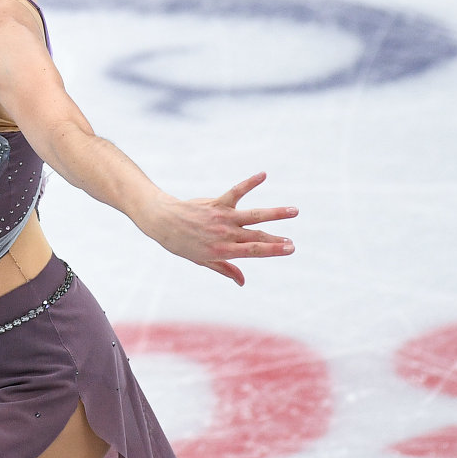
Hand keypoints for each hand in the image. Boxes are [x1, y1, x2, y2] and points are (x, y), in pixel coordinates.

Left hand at [139, 172, 296, 285]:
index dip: (273, 250)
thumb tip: (242, 282)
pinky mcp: (217, 203)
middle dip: (276, 239)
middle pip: (256, 236)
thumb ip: (225, 269)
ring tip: (294, 211)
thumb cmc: (182, 244)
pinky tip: (263, 175)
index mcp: (222, 250)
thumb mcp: (202, 261)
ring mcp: (222, 217)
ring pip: (253, 215)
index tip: (290, 249)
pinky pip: (236, 192)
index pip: (253, 251)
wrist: (162, 222)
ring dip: (275, 213)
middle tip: (293, 243)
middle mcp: (225, 234)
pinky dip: (250, 183)